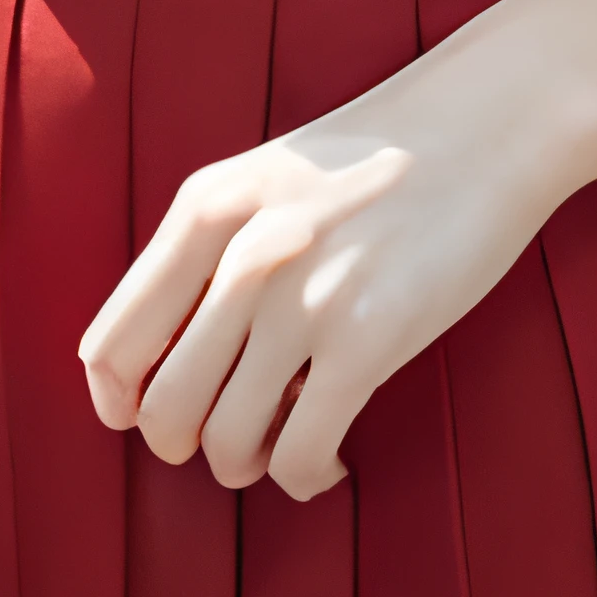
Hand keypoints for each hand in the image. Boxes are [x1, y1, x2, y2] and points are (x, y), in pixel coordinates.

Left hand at [78, 0, 596, 501]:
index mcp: (203, 210)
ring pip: (227, 443)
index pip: (110, 345)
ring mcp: (301, 298)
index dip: (118, 405)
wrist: (486, 121)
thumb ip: (208, 251)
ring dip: (249, 465)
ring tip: (284, 444)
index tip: (143, 420)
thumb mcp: (265, 179)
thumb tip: (162, 361)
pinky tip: (332, 457)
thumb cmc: (377, 159)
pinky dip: (307, 475)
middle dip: (189, 446)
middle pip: (163, 410)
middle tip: (232, 435)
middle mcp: (239, 254)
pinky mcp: (366, 338)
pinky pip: (301, 453)